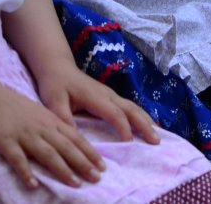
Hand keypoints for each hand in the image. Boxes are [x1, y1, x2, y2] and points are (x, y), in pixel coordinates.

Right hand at [0, 88, 106, 188]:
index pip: (75, 138)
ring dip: (62, 170)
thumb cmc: (18, 109)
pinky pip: (17, 159)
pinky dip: (25, 172)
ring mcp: (25, 135)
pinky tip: (33, 184)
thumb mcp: (42, 114)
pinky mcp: (7, 142)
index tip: (102, 166)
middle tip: (96, 178)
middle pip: (66, 147)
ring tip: (75, 184)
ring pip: (47, 154)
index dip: (89, 153)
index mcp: (51, 121)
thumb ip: (57, 128)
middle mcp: (42, 129)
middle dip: (83, 163)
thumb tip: (75, 145)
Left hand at [36, 65, 158, 145]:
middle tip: (156, 141)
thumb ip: (63, 118)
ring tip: (157, 137)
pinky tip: (147, 127)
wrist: (57, 68)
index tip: (129, 142)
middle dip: (144, 124)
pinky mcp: (110, 97)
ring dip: (146, 121)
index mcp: (94, 96)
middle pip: (130, 109)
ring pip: (133, 107)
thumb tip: (74, 139)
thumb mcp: (53, 102)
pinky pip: (129, 107)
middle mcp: (107, 94)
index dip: (123, 127)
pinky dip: (141, 117)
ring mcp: (110, 94)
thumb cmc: (55, 85)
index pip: (113, 112)